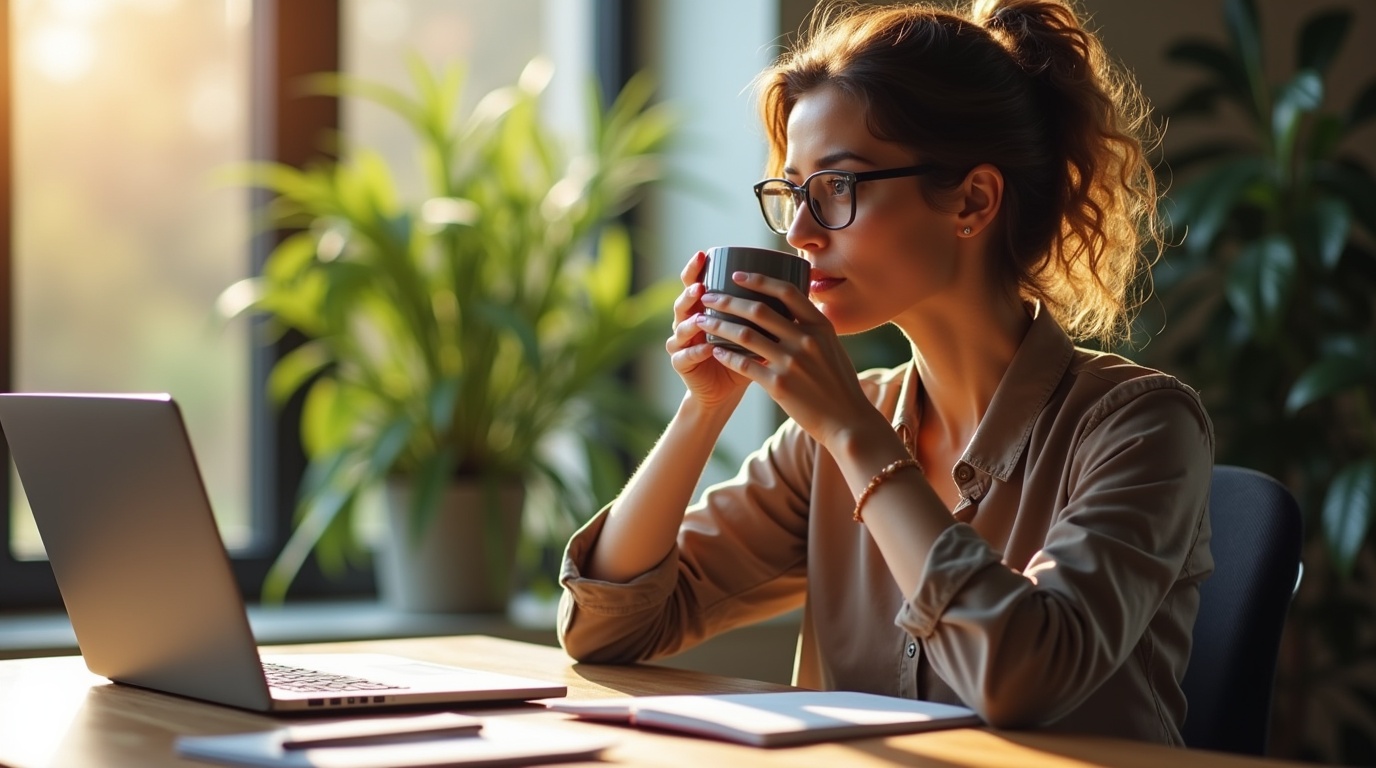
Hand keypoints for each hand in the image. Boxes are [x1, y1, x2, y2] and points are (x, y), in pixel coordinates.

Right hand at [666, 251, 750, 410]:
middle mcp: (689, 320)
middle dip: (689, 290)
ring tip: (701, 317)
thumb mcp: (756, 330)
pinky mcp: (681, 363)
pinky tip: (707, 349)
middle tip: (700, 285)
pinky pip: (685, 355)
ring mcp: (682, 342)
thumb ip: (765, 310)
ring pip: (680, 326)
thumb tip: (797, 287)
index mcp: (704, 307)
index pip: (696, 281)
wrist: (728, 390)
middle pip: (683, 300)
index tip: (704, 254)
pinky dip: (696, 352)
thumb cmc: (745, 356)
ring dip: (690, 321)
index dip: (696, 268)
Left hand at [694, 270, 882, 448]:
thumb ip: (813, 329)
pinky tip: (715, 351)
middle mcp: (806, 340)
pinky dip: (727, 356)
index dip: (759, 280)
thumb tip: (796, 309)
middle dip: (728, 301)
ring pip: (745, 335)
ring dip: (720, 325)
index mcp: (821, 326)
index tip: (737, 275)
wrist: (847, 421)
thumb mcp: (833, 347)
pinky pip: (745, 365)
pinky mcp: (779, 385)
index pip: (787, 292)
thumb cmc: (839, 384)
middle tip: (708, 297)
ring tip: (703, 321)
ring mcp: (792, 363)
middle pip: (759, 311)